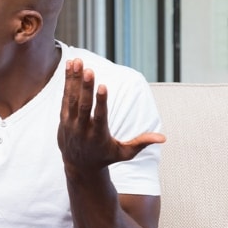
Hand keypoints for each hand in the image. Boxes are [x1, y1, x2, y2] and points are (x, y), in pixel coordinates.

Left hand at [57, 58, 165, 173]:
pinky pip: (65, 97)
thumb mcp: (124, 153)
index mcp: (98, 136)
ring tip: (77, 61)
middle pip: (83, 105)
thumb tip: (163, 138)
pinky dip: (68, 82)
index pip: (99, 117)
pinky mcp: (63, 117)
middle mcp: (82, 128)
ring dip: (74, 79)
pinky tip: (70, 66)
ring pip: (71, 98)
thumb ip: (141, 143)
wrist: (78, 165)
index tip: (103, 86)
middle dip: (85, 87)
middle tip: (88, 69)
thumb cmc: (105, 157)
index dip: (101, 101)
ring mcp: (70, 123)